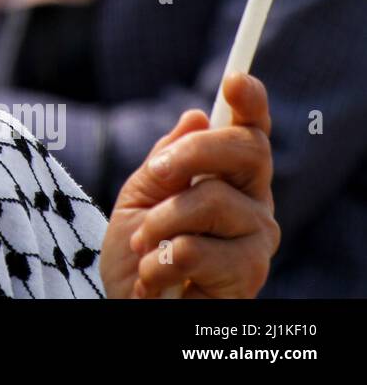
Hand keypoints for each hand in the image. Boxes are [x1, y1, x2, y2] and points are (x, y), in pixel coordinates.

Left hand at [99, 74, 279, 297]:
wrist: (129, 305)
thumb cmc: (139, 253)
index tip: (235, 79)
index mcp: (229, 179)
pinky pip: (194, 248)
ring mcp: (256, 239)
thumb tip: (196, 115)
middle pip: (246, 150)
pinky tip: (155, 277)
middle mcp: (253, 204)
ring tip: (143, 247)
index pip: (250, 134)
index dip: (251, 103)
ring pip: (210, 201)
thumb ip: (166, 160)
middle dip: (192, 152)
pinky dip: (158, 262)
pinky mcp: (247, 275)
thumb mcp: (139, 197)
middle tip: (156, 171)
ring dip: (158, 223)